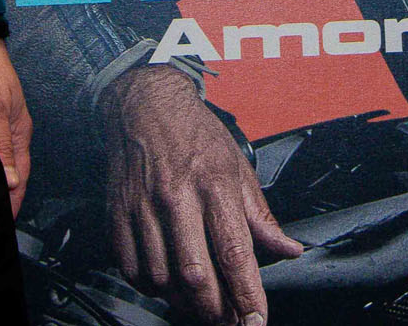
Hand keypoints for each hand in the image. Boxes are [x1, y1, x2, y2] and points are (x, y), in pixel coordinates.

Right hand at [98, 65, 305, 325]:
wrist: (144, 104)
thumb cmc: (194, 134)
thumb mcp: (238, 167)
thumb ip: (261, 216)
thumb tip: (289, 249)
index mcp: (214, 185)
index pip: (234, 253)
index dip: (246, 295)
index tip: (255, 321)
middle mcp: (177, 197)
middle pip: (196, 275)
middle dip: (215, 310)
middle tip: (228, 320)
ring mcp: (143, 207)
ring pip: (162, 277)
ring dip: (183, 302)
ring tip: (200, 303)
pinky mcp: (118, 213)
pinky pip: (131, 268)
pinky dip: (150, 287)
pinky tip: (166, 283)